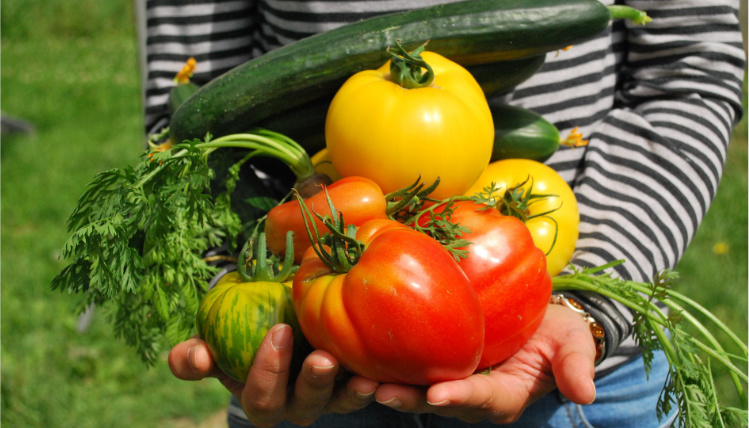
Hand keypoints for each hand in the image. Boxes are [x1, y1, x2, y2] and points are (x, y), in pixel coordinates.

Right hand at [168, 323, 378, 427]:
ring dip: (350, 391)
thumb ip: (195, 355)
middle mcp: (295, 405)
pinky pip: (367, 389)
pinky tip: (383, 370)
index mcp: (261, 397)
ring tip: (363, 376)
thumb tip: (195, 356)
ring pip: (339, 402)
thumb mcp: (215, 342)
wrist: (282, 323)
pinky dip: (377, 382)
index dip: (267, 371)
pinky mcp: (355, 386)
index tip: (278, 331)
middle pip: (303, 405)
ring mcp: (328, 398)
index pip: (260, 397)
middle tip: (321, 358)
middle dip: (312, 383)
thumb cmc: (243, 333)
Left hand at [374, 304, 596, 423]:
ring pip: (416, 388)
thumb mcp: (572, 343)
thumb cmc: (557, 331)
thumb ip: (575, 365)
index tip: (438, 395)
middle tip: (379, 392)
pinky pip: (410, 366)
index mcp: (506, 395)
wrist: (538, 319)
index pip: (483, 399)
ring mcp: (452, 379)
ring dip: (389, 386)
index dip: (461, 398)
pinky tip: (359, 353)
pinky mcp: (436, 362)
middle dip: (410, 399)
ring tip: (358, 380)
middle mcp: (473, 395)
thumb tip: (586, 393)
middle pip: (438, 401)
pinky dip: (386, 363)